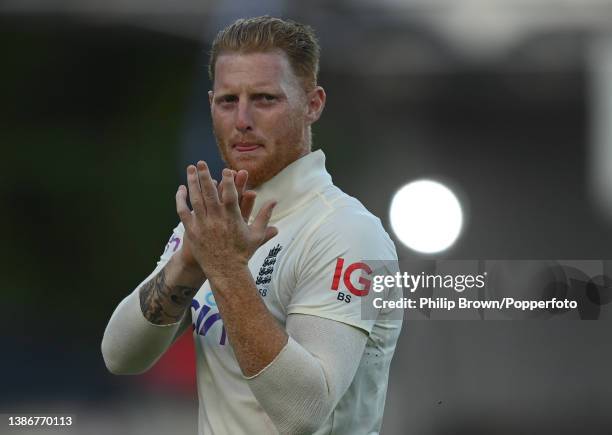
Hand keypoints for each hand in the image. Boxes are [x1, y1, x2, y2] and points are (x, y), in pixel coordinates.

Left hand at [175, 161, 277, 280]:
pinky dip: (181, 199)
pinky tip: (181, 189)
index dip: (228, 181)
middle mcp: (216, 220)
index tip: (226, 170)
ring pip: (195, 199)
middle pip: (209, 193)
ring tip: (190, 169)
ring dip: (192, 183)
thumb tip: (275, 201)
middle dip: (204, 175)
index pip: (230, 195)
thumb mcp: (257, 235)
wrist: (226, 272)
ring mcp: (202, 225)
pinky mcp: (192, 231)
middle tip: (200, 163)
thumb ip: (265, 216)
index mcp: (233, 219)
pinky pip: (183, 212)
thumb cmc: (242, 253)